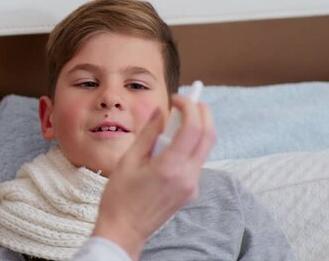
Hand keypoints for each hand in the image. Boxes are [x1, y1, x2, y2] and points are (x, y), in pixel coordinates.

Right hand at [92, 95, 214, 259]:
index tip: (177, 98)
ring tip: (174, 121)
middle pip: (209, 136)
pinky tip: (170, 144)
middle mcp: (188, 176)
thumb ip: (148, 133)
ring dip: (196, 128)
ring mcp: (192, 185)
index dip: (189, 106)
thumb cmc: (120, 197)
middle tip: (187, 101)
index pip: (194, 128)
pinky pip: (196, 161)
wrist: (124, 230)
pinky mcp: (190, 191)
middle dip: (202, 112)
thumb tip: (160, 111)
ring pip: (205, 148)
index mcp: (171, 167)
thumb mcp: (128, 160)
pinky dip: (189, 145)